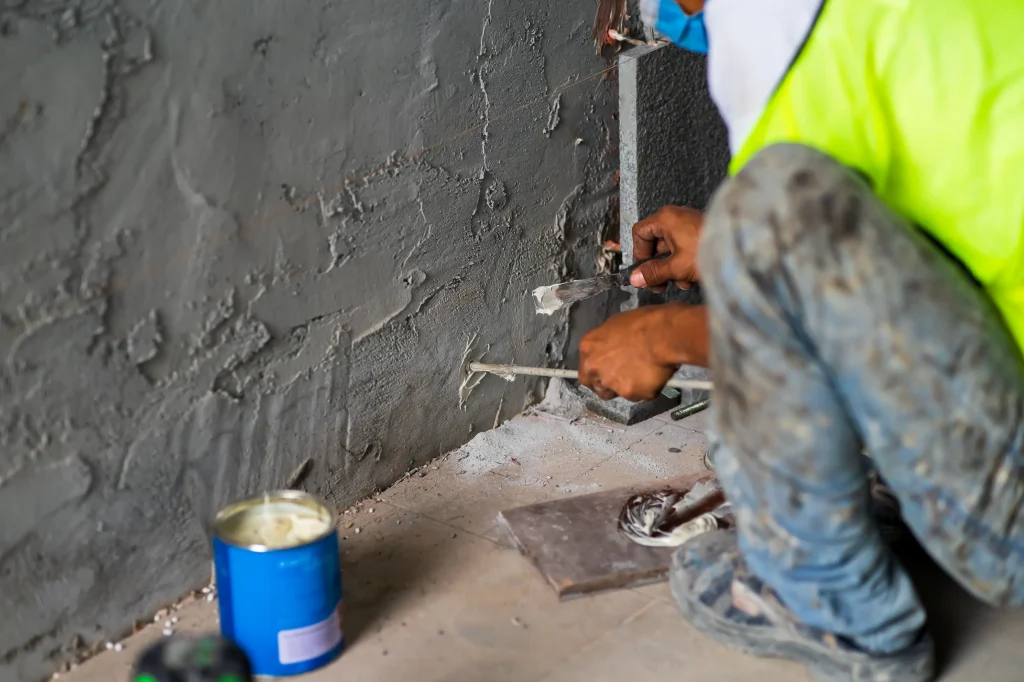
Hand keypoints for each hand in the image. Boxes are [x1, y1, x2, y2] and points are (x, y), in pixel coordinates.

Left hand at [578, 304, 708, 400]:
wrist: (663, 334)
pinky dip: (646, 388)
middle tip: (625, 378)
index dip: (597, 373)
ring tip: (644, 373)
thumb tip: (613, 350)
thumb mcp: (617, 325)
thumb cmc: (644, 323)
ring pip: (617, 392)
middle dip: (608, 385)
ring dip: (628, 386)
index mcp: (588, 347)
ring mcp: (611, 382)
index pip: (585, 369)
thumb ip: (607, 344)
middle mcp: (594, 367)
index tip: (607, 372)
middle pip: (596, 385)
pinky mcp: (629, 393)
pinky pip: (638, 395)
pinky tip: (654, 375)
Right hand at [630, 206, 703, 292]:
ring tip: (681, 284)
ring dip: (671, 269)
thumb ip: (653, 273)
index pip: (640, 233)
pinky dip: (682, 263)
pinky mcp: (699, 232)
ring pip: (669, 249)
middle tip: (660, 285)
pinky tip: (690, 279)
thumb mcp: (676, 267)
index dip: (639, 253)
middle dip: (657, 267)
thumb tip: (634, 279)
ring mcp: (688, 224)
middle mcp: (675, 217)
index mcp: (666, 219)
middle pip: (655, 243)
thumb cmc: (706, 254)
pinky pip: (683, 247)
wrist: (742, 250)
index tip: (645, 271)